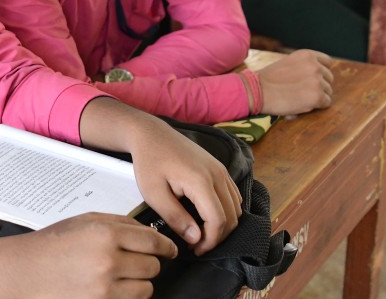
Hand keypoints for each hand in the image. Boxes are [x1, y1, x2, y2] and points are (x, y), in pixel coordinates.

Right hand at [23, 213, 176, 297]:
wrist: (26, 272)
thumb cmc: (52, 246)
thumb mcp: (85, 221)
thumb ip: (120, 223)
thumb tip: (147, 231)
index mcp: (106, 234)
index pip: (153, 241)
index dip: (166, 246)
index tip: (169, 249)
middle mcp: (108, 261)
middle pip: (153, 266)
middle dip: (149, 263)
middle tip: (136, 261)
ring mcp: (105, 288)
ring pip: (146, 288)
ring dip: (139, 282)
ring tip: (121, 276)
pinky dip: (126, 296)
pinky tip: (113, 287)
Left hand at [126, 118, 241, 255]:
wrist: (151, 135)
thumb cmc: (149, 162)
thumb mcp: (154, 194)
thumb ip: (176, 218)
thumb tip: (196, 239)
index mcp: (201, 181)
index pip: (218, 220)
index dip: (210, 241)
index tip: (194, 250)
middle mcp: (218, 175)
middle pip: (232, 216)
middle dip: (217, 237)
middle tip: (197, 245)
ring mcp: (221, 170)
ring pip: (236, 207)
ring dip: (223, 224)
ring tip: (201, 233)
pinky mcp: (220, 168)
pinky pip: (233, 195)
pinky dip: (226, 211)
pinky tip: (206, 216)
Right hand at [257, 49, 334, 114]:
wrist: (256, 91)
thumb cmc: (268, 79)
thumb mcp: (289, 62)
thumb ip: (304, 65)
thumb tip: (319, 75)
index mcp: (307, 55)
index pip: (328, 63)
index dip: (321, 73)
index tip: (312, 79)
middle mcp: (315, 66)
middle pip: (329, 78)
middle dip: (319, 86)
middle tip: (303, 91)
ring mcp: (317, 81)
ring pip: (328, 91)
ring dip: (318, 96)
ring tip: (300, 98)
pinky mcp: (317, 97)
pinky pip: (326, 103)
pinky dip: (317, 106)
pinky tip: (303, 104)